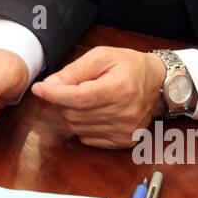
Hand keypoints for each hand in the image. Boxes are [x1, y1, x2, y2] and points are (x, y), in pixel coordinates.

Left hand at [31, 47, 165, 149]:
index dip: (55, 95)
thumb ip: (75, 71)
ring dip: (73, 113)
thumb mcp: (102, 56)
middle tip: (69, 87)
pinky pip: (88, 138)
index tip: (38, 89)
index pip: (79, 97)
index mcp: (121, 89)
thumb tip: (50, 85)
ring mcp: (126, 130)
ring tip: (85, 97)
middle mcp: (125, 113)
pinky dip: (83, 125)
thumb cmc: (129, 66)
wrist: (158, 84)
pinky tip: (94, 112)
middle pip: (75, 114)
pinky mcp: (125, 141)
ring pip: (78, 127)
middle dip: (63, 101)